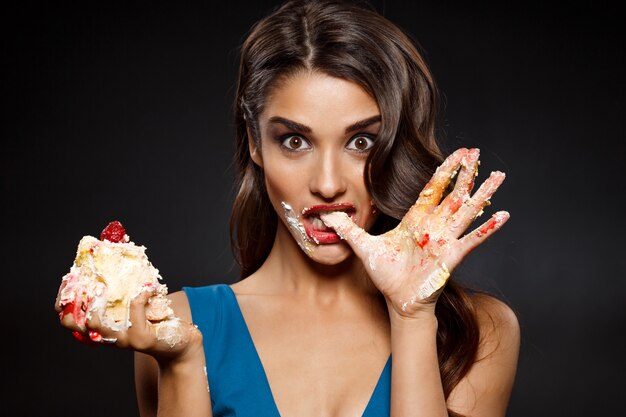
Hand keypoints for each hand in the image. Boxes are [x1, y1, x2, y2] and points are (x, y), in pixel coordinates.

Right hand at [55, 286, 201, 360]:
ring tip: (103, 286)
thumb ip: (122, 281)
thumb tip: (113, 239)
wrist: (181, 341)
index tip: (70, 279)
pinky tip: (149, 286)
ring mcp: (122, 340)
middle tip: (86, 284)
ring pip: (97, 325)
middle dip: (74, 302)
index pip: (69, 319)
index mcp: (100, 327)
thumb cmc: (156, 318)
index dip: (63, 301)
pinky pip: (134, 311)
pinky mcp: (141, 338)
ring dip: (97, 303)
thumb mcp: (134, 300)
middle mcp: (106, 337)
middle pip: (75, 324)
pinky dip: (140, 294)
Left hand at [321, 148, 508, 317]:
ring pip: (467, 210)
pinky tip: (503, 215)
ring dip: (482, 193)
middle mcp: (434, 226)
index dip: (444, 170)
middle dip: (464, 172)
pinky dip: (488, 228)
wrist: (398, 301)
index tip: (456, 153)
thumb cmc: (386, 275)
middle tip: (477, 151)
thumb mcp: (363, 247)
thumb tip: (325, 215)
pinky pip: (473, 239)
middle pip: (453, 193)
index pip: (432, 188)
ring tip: (499, 175)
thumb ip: (347, 229)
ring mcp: (445, 239)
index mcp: (416, 220)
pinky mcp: (451, 256)